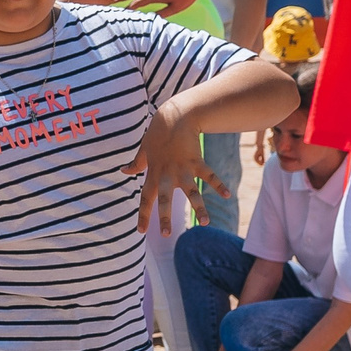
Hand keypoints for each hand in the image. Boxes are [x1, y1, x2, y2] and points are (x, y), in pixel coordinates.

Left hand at [124, 108, 224, 234]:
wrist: (175, 116)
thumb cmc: (158, 132)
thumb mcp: (144, 148)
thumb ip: (136, 163)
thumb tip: (124, 170)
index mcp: (153, 173)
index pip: (146, 198)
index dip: (143, 215)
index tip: (141, 231)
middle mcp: (167, 174)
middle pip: (165, 199)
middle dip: (165, 217)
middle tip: (166, 235)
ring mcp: (183, 169)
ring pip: (191, 192)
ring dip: (199, 207)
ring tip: (205, 223)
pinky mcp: (197, 161)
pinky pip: (209, 175)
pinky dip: (219, 185)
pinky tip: (226, 195)